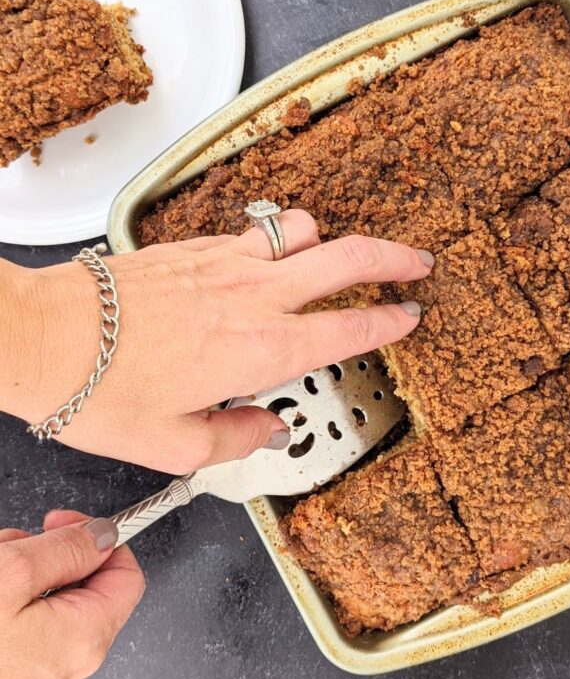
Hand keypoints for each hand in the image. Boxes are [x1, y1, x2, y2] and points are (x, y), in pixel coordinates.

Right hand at [0, 511, 144, 678]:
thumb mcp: (8, 571)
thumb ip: (66, 548)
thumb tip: (104, 535)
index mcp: (81, 641)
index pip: (126, 577)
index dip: (99, 541)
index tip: (62, 524)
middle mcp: (68, 678)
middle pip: (81, 595)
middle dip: (45, 562)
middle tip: (5, 553)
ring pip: (46, 619)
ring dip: (17, 590)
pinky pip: (21, 648)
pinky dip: (3, 621)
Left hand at [2, 211, 432, 471]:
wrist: (43, 336)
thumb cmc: (101, 391)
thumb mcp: (175, 447)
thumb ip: (236, 440)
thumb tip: (268, 428)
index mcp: (261, 350)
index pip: (349, 328)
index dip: (389, 321)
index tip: (410, 316)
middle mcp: (254, 297)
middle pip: (347, 258)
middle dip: (394, 257)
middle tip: (417, 262)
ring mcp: (227, 263)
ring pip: (304, 231)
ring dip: (329, 243)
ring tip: (334, 259)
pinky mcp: (198, 247)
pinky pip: (258, 232)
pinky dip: (279, 240)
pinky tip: (267, 261)